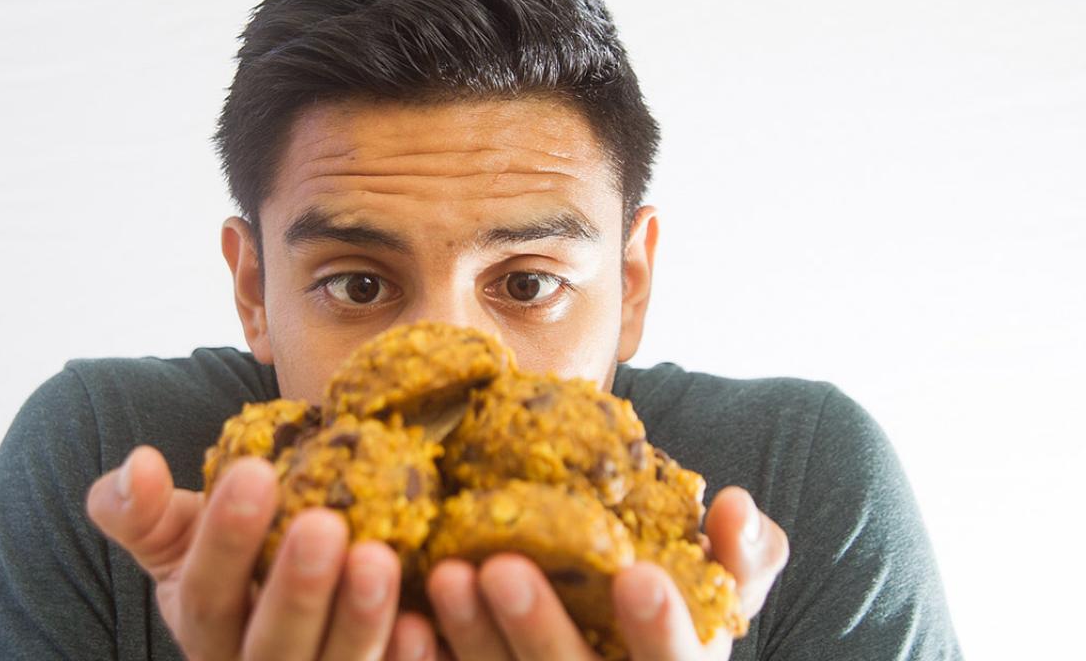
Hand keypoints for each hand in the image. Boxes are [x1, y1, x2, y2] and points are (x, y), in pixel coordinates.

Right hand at [86, 446, 435, 659]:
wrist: (293, 594)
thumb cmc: (237, 559)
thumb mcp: (179, 536)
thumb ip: (144, 509)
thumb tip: (137, 466)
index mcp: (205, 631)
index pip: (206, 594)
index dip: (225, 539)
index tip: (253, 471)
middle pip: (271, 645)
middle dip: (297, 589)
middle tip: (323, 524)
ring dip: (358, 620)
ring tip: (379, 557)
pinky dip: (407, 658)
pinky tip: (425, 621)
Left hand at [425, 486, 788, 659]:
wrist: (615, 647)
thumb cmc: (674, 616)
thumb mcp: (723, 593)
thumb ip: (743, 557)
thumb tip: (735, 504)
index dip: (659, 627)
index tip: (638, 573)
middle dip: (537, 627)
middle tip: (501, 565)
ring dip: (471, 637)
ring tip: (444, 575)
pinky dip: (433, 660)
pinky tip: (406, 622)